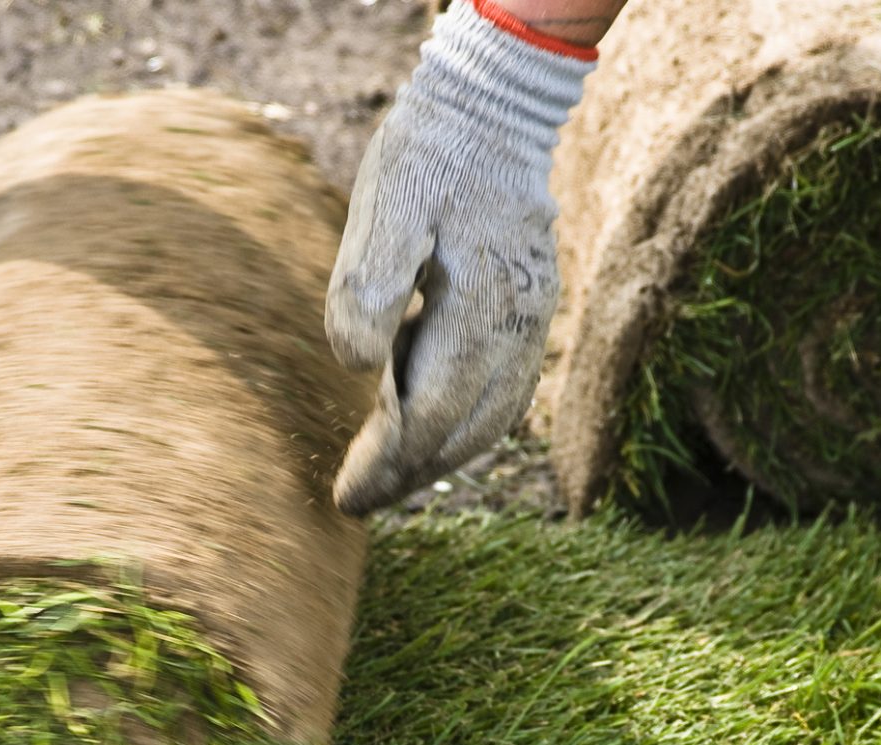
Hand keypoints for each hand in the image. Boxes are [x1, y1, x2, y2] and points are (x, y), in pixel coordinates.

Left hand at [324, 0, 594, 516]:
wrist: (494, 106)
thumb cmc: (428, 153)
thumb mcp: (385, 205)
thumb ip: (366, 287)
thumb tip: (356, 367)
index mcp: (481, 308)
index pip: (432, 416)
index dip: (387, 464)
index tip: (346, 497)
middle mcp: (520, 327)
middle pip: (463, 433)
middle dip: (408, 476)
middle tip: (356, 504)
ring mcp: (534, 324)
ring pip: (491, 422)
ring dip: (439, 462)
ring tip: (390, 484)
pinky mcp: (533, 315)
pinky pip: (507, 395)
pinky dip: (470, 431)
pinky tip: (436, 438)